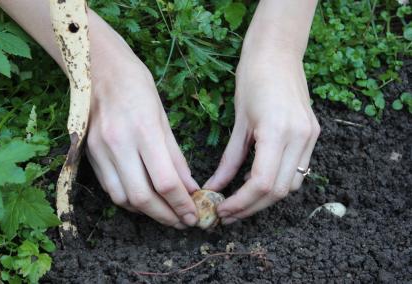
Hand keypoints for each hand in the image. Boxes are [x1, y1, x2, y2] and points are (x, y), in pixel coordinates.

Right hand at [86, 30, 198, 228]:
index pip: (165, 180)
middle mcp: (119, 143)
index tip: (195, 215)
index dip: (182, 204)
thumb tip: (190, 187)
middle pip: (143, 197)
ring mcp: (100, 150)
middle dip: (166, 215)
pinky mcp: (89, 154)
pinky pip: (110, 189)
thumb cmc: (137, 87)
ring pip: (124, 199)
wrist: (98, 68)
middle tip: (183, 221)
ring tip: (166, 213)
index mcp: (143, 130)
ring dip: (147, 212)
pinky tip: (144, 200)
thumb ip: (175, 156)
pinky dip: (129, 201)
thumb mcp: (163, 118)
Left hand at [204, 47, 319, 224]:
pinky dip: (279, 183)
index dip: (241, 203)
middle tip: (228, 213)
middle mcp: (301, 137)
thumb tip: (215, 186)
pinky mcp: (314, 135)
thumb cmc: (252, 79)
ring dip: (266, 199)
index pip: (262, 183)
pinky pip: (299, 171)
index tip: (222, 210)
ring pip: (292, 186)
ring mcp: (311, 137)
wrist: (278, 53)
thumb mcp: (238, 122)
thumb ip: (229, 160)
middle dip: (252, 207)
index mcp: (278, 131)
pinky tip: (259, 185)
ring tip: (241, 202)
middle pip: (279, 191)